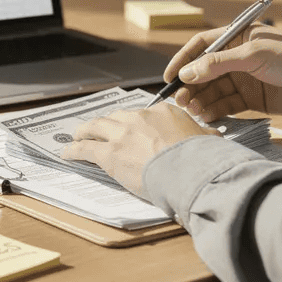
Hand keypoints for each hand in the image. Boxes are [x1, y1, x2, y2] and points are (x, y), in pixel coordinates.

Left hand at [60, 103, 217, 198]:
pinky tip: (67, 153)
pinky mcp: (109, 153)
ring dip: (84, 131)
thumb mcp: (207, 139)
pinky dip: (74, 150)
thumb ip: (204, 136)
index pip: (143, 115)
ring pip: (95, 127)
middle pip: (116, 117)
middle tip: (97, 128)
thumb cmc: (201, 157)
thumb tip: (213, 137)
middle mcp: (139, 118)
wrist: (189, 168)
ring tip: (77, 136)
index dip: (134, 124)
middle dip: (105, 123)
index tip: (132, 130)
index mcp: (163, 112)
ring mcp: (122, 134)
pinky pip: (85, 148)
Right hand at [164, 24, 281, 119]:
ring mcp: (244, 79)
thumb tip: (188, 72)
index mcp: (238, 38)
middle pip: (204, 71)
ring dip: (200, 100)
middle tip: (180, 100)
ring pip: (213, 90)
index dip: (183, 59)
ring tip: (192, 110)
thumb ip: (219, 63)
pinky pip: (226, 105)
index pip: (201, 45)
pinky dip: (215, 111)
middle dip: (190, 85)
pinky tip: (207, 116)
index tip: (169, 77)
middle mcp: (237, 58)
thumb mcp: (255, 55)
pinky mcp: (252, 100)